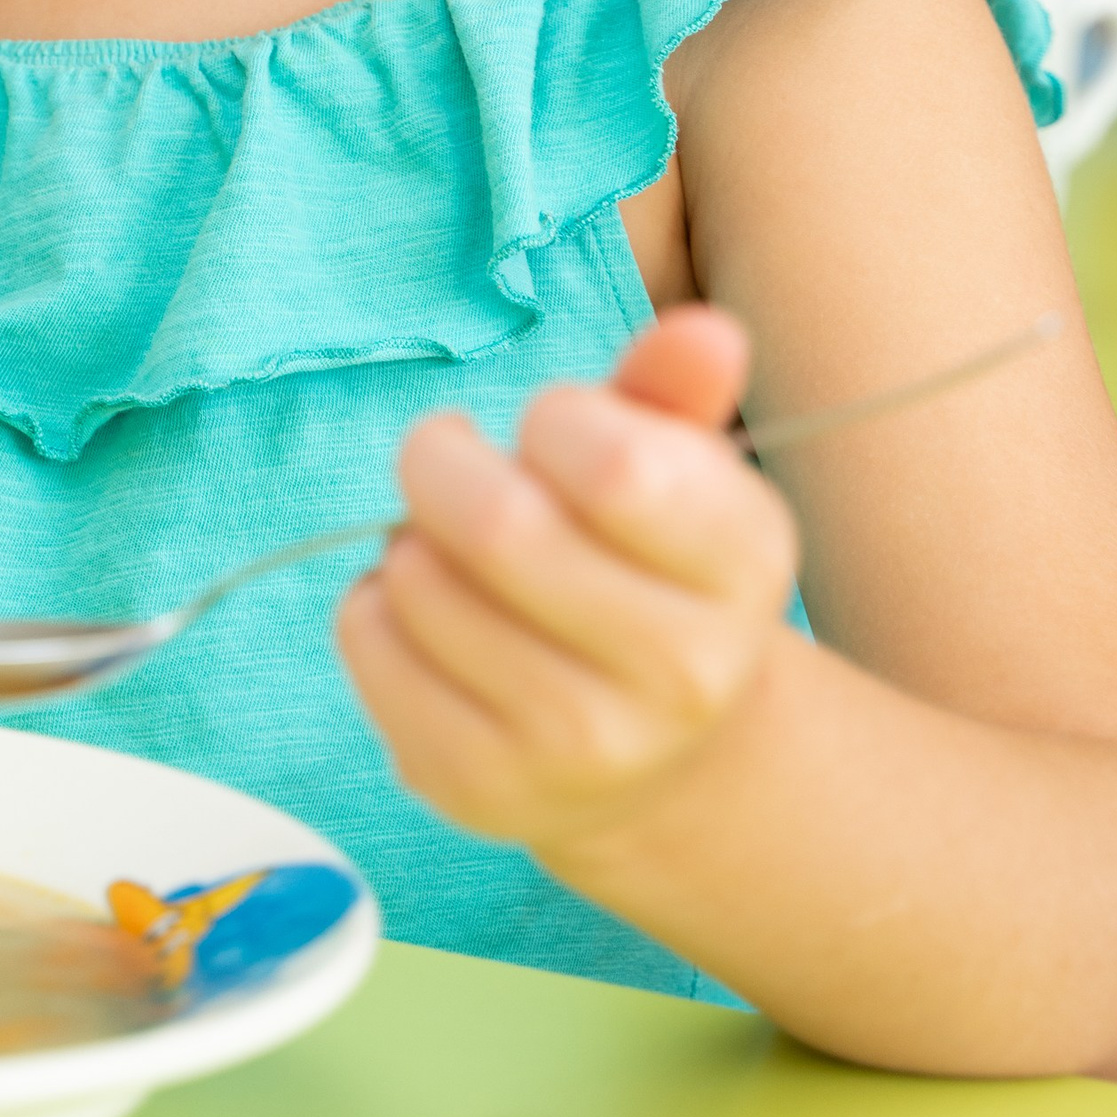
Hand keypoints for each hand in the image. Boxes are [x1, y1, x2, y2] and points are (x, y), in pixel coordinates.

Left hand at [336, 307, 798, 862]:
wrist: (646, 750)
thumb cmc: (642, 566)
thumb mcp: (675, 469)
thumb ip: (673, 391)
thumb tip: (706, 330)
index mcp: (745, 566)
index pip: (616, 466)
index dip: (558, 421)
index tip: (555, 430)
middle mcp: (682, 674)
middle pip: (500, 527)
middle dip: (442, 461)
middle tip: (445, 455)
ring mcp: (580, 745)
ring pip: (422, 583)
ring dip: (409, 537)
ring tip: (448, 548)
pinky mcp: (481, 787)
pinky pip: (371, 645)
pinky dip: (371, 603)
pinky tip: (423, 612)